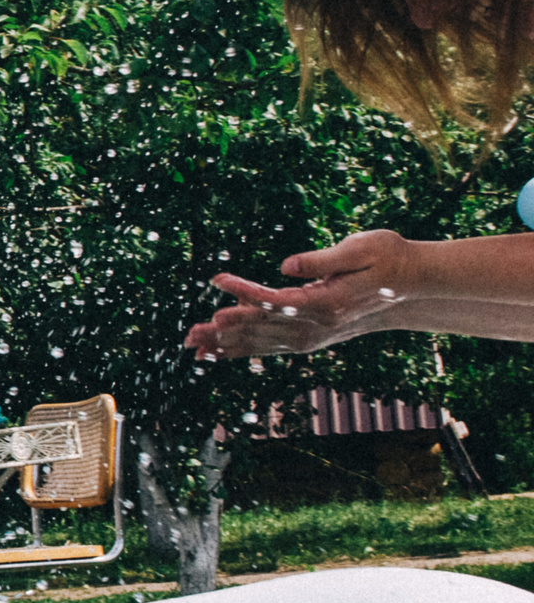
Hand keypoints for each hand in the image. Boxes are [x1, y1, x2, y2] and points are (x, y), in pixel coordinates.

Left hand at [182, 230, 415, 358]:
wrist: (414, 285)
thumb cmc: (389, 257)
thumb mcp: (361, 249)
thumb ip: (321, 260)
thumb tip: (286, 266)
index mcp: (327, 303)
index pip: (277, 300)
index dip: (245, 292)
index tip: (217, 281)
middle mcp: (317, 326)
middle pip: (262, 328)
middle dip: (223, 330)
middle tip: (189, 334)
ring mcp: (313, 336)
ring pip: (262, 342)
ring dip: (226, 343)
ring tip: (193, 346)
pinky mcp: (310, 338)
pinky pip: (270, 347)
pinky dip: (242, 349)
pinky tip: (218, 353)